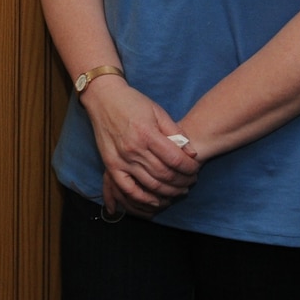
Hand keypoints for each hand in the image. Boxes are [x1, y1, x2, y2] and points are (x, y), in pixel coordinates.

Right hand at [83, 79, 198, 216]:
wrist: (103, 98)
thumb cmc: (132, 102)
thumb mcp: (158, 111)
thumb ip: (176, 132)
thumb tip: (191, 153)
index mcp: (147, 133)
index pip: (175, 159)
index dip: (190, 168)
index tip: (195, 169)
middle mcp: (134, 149)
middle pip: (165, 174)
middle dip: (183, 181)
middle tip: (191, 181)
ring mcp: (121, 159)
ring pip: (150, 184)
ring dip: (169, 192)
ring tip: (179, 191)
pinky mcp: (111, 165)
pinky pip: (128, 188)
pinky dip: (143, 198)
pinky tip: (155, 201)